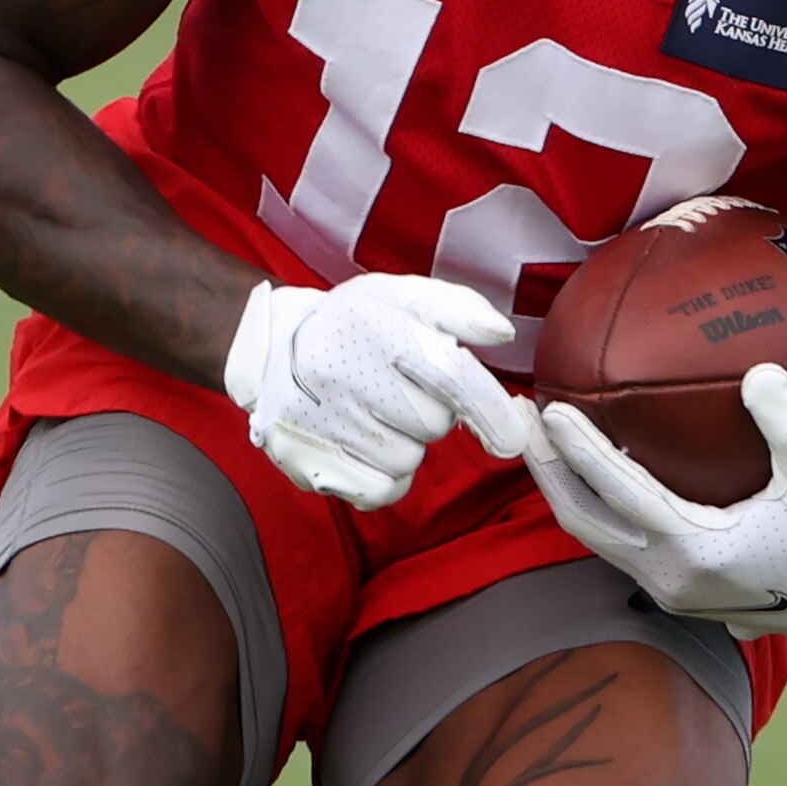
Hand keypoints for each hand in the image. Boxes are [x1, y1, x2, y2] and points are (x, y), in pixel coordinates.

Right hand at [226, 276, 533, 509]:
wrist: (274, 351)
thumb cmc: (357, 324)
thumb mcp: (404, 296)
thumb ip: (459, 308)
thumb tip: (501, 333)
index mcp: (372, 322)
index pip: (446, 372)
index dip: (487, 408)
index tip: (512, 437)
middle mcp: (339, 370)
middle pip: (432, 422)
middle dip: (433, 412)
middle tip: (401, 389)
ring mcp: (318, 419)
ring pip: (408, 458)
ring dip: (407, 442)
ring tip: (376, 412)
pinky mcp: (305, 461)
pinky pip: (380, 489)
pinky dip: (386, 474)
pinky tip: (366, 444)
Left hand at [525, 364, 786, 639]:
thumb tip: (759, 372)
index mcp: (697, 551)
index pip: (620, 493)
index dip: (580, 451)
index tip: (550, 409)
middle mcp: (669, 576)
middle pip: (583, 520)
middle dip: (546, 470)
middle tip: (518, 420)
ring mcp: (668, 587)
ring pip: (594, 536)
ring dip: (564, 488)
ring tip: (540, 441)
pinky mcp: (674, 587)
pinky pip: (617, 540)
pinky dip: (596, 503)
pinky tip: (592, 467)